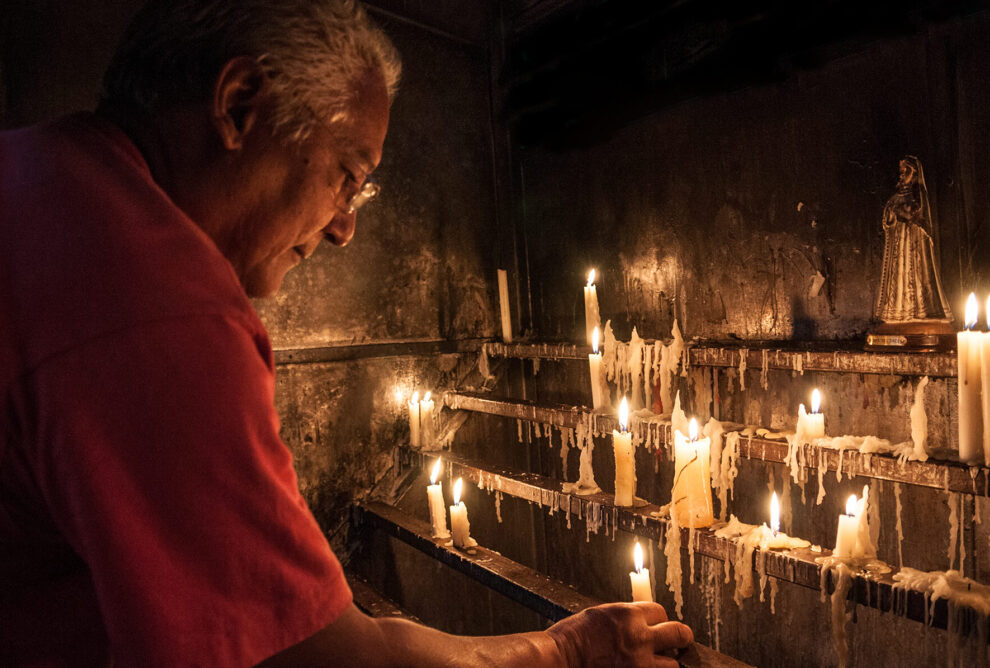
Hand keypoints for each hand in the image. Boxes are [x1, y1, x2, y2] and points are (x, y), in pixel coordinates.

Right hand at [546, 602, 692, 666]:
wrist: (559, 660)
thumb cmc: (573, 638)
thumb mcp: (600, 615)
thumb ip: (626, 618)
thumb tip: (643, 621)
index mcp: (628, 615)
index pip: (660, 611)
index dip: (659, 619)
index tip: (657, 626)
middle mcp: (639, 637)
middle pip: (679, 633)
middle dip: (680, 637)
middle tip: (678, 642)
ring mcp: (640, 663)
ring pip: (673, 664)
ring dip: (666, 663)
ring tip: (656, 663)